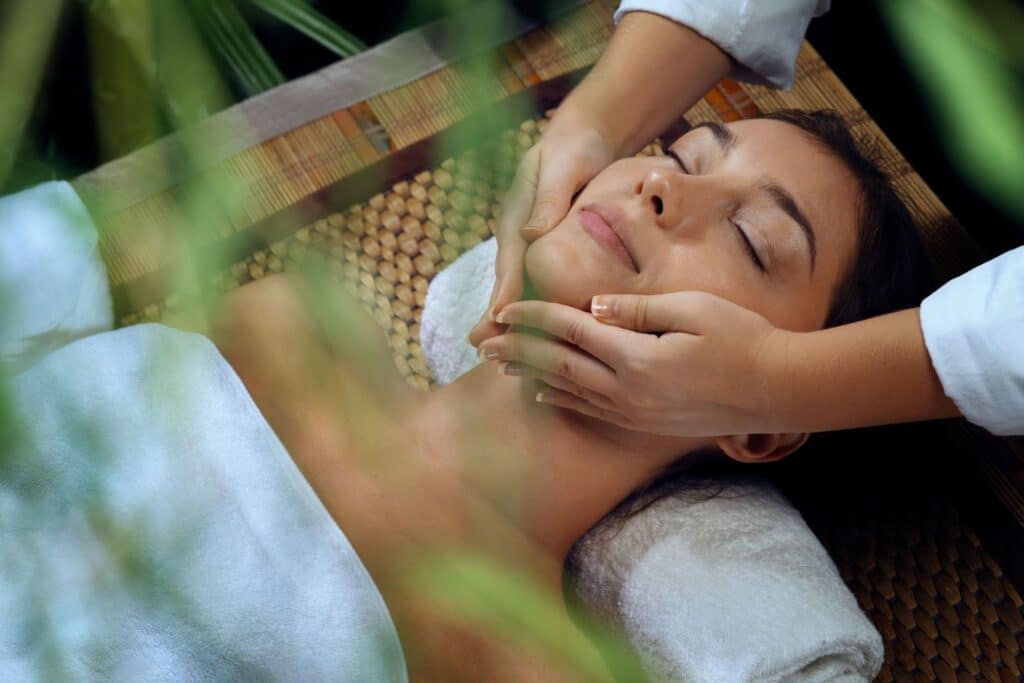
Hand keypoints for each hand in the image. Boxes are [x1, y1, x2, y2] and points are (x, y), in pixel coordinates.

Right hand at [468, 117, 613, 346]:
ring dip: (513, 319)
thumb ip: (549, 198)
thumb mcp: (562, 167)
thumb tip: (533, 232)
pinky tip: (541, 335)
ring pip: (520, 287)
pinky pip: (539, 283)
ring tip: (505, 355)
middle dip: (495, 316)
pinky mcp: (547, 251)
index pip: (510, 261)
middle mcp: (519, 237)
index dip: (504, 291)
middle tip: (481, 348)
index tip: (497, 318)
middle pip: (507, 282)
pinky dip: (537, 308)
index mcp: (517, 219)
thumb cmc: (573, 150)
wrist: (582, 138)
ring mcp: (530, 246)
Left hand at [477, 292, 795, 436]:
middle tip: (482, 342)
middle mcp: (627, 391)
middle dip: (517, 351)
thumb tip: (594, 307)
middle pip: (556, 367)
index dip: (533, 318)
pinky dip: (561, 400)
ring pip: (567, 393)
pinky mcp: (645, 424)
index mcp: (636, 357)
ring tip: (500, 367)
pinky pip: (590, 411)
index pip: (569, 332)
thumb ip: (639, 309)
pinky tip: (543, 396)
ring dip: (530, 377)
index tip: (503, 310)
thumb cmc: (743, 339)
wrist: (779, 390)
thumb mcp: (694, 310)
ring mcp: (634, 412)